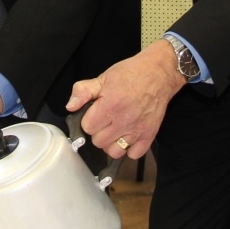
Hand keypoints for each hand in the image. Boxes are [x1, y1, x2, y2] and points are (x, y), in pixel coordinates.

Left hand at [65, 39, 185, 159]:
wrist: (158, 74)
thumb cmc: (131, 74)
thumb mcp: (103, 78)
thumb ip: (83, 92)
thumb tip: (71, 106)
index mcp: (110, 104)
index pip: (88, 127)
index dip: (88, 120)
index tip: (94, 114)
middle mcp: (124, 120)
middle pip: (98, 142)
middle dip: (98, 132)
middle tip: (104, 120)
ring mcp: (137, 130)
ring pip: (114, 152)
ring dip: (111, 143)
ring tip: (113, 130)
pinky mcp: (149, 135)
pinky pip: (134, 155)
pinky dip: (129, 149)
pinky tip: (126, 136)